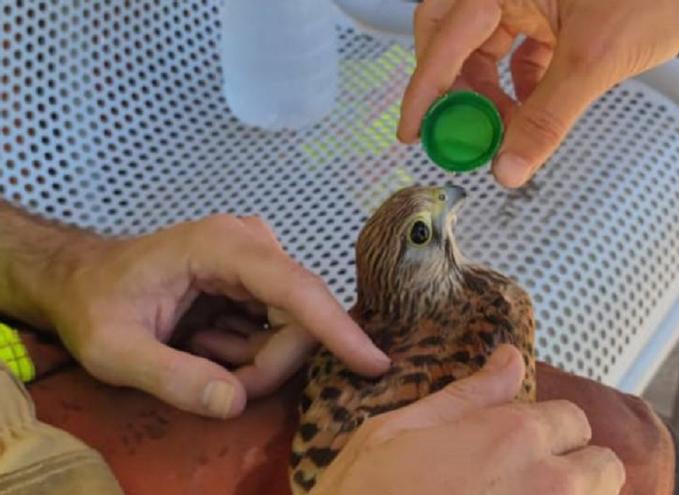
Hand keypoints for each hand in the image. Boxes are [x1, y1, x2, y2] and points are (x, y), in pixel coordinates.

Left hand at [31, 215, 389, 417]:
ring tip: (198, 354)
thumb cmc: (95, 305)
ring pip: (294, 325)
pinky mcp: (259, 275)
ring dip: (256, 359)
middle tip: (216, 387)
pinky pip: (281, 324)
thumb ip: (171, 377)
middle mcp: (251, 243)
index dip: (337, 329)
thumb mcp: (115, 351)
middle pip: (299, 316)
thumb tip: (235, 402)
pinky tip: (208, 343)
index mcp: (221, 246)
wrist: (83, 278)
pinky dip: (252, 350)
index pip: (295, 289)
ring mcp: (259, 257)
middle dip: (268, 365)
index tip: (374, 363)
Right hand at [312, 344, 624, 494]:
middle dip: (577, 468)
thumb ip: (467, 395)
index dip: (549, 429)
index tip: (521, 444)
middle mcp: (547, 483)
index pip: (572, 419)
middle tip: (531, 483)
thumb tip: (511, 358)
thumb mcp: (396, 431)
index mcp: (511, 436)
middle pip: (604, 467)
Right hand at [398, 0, 678, 187]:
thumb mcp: (593, 61)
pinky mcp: (553, 11)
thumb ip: (545, 118)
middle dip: (453, 86)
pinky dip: (519, 84)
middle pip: (451, 35)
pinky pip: (517, 50)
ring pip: (485, 47)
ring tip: (505, 130)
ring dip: (489, 92)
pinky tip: (533, 109)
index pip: (445, 36)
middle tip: (456, 130)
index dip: (424, 88)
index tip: (413, 130)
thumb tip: (508, 168)